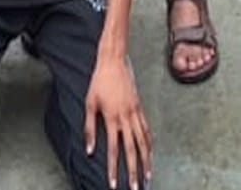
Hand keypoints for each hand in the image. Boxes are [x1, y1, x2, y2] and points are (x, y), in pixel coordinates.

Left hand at [84, 53, 151, 189]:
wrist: (112, 62)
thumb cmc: (98, 82)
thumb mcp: (89, 104)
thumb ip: (89, 128)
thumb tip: (89, 150)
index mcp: (112, 117)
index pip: (114, 149)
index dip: (114, 168)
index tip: (114, 184)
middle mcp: (125, 117)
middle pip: (132, 149)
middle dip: (134, 171)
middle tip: (136, 187)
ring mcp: (135, 112)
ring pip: (143, 141)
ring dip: (146, 160)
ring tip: (148, 175)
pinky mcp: (139, 107)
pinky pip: (146, 128)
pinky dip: (150, 143)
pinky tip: (151, 152)